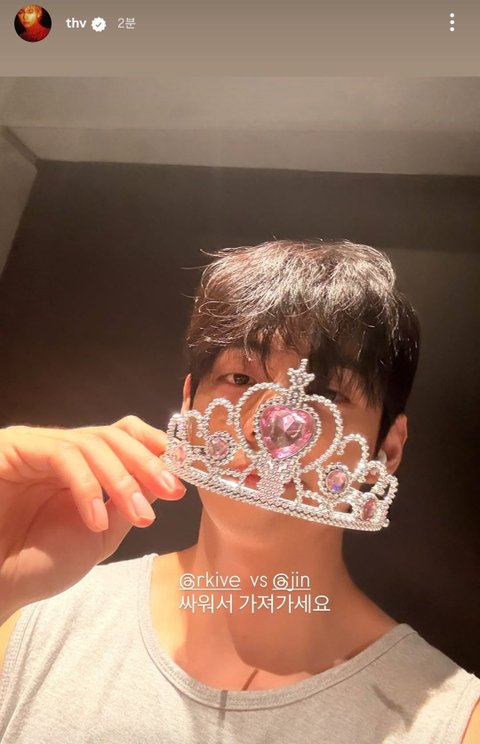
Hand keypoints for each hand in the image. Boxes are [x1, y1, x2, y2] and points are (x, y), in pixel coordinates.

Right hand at [0, 415, 185, 616]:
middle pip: (114, 435)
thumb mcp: (100, 535)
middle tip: (173, 490)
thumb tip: (164, 480)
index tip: (183, 476)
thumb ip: (128, 504)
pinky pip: (61, 454)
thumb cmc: (40, 565)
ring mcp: (37, 447)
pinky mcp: (15, 449)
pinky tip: (95, 519)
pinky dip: (86, 485)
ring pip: (92, 443)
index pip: (124, 438)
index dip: (156, 449)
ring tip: (139, 515)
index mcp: (82, 467)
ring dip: (123, 478)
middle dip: (149, 463)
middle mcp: (60, 451)